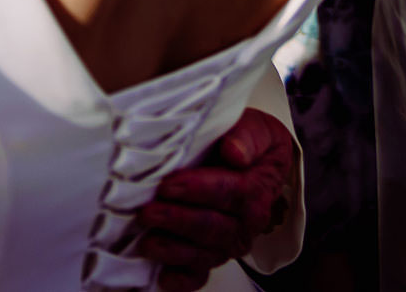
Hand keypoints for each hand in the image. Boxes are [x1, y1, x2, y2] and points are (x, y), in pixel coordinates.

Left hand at [136, 108, 295, 290]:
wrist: (258, 164)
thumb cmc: (250, 144)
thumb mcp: (256, 129)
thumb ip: (246, 137)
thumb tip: (234, 152)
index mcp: (256, 190)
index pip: (229, 193)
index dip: (198, 190)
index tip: (169, 185)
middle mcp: (245, 223)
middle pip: (213, 227)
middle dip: (178, 221)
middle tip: (148, 212)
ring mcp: (228, 243)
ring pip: (204, 254)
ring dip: (174, 250)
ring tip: (147, 242)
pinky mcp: (211, 256)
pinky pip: (200, 275)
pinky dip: (182, 279)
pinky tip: (163, 277)